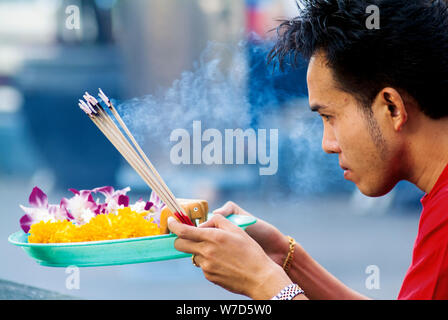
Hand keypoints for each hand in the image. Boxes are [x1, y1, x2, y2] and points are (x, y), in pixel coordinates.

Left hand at [168, 214, 291, 298]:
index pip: (183, 231)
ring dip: (199, 251)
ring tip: (219, 252)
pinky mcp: (209, 276)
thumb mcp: (237, 230)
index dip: (173, 225)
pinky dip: (209, 262)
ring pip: (193, 255)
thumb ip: (219, 221)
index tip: (171, 221)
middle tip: (189, 236)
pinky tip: (224, 263)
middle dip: (181, 239)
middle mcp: (206, 252)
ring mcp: (206, 266)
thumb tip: (207, 220)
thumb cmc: (251, 252)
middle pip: (180, 244)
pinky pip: (203, 266)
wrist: (260, 277)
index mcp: (213, 237)